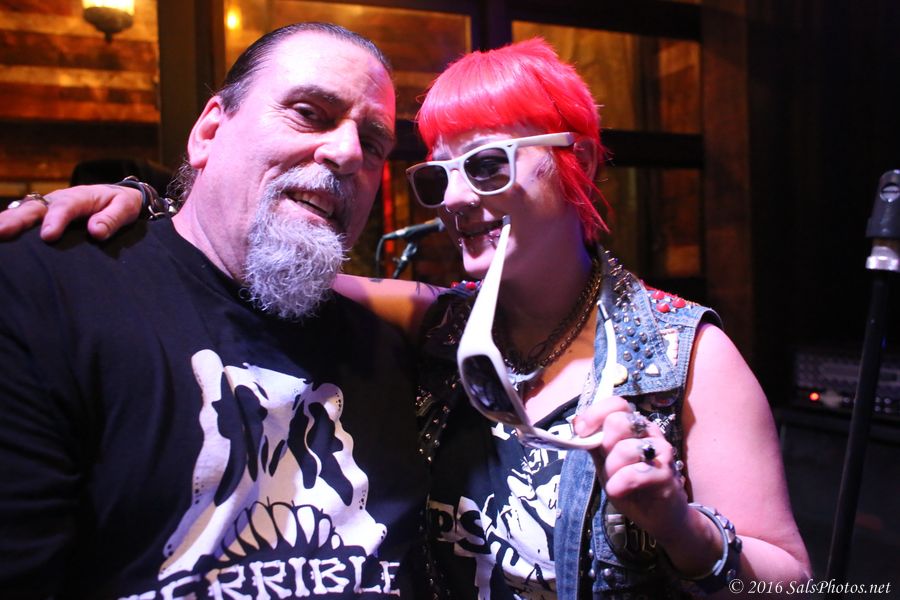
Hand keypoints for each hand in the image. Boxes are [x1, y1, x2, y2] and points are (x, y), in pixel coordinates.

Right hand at [0, 184, 142, 241]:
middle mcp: (58, 199)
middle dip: (18, 220)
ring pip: (24, 212)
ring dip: (7, 221)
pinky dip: (9, 224)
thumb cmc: (122, 203)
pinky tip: (1, 235)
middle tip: (2, 232)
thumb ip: (112, 219)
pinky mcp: (42, 215)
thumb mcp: (126, 208)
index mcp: (81, 197)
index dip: (56, 220)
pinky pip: (23, 218)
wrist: (117, 195)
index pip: (66, 207)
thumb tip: (95, 232)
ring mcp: (47, 206)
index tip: (48, 236)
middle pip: (35, 208)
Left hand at [574, 399, 689, 544]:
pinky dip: (619, 483)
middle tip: (608, 462)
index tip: (582, 431)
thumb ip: (593, 442)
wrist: (657, 514)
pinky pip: (633, 474)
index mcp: (634, 425)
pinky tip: (619, 490)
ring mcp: (660, 452)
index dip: (595, 414)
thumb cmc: (630, 484)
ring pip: (624, 449)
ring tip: (617, 480)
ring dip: (612, 469)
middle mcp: (650, 433)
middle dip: (605, 445)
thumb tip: (576, 423)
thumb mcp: (605, 461)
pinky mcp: (666, 475)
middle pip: (618, 422)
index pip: (617, 403)